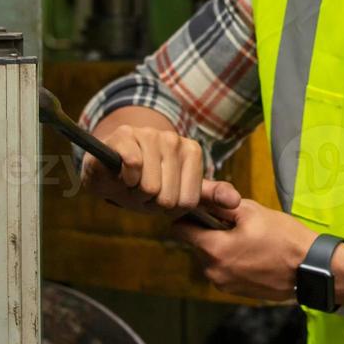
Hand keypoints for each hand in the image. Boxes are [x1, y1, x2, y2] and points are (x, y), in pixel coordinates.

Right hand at [80, 107, 240, 217]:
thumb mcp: (178, 191)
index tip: (161, 196)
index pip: (188, 202)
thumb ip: (208, 196)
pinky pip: (132, 165)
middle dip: (150, 203)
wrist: (108, 168)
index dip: (169, 209)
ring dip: (135, 194)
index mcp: (192, 151)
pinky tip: (121, 174)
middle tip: (142, 191)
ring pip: (149, 186)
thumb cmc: (145, 183)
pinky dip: (124, 180)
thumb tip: (235, 202)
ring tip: (131, 183)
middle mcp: (173, 139)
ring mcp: (149, 134)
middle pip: (168, 197)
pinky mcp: (124, 135)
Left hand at [170, 199, 317, 301]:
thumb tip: (201, 201)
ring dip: (220, 247)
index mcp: (214, 249)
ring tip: (246, 239)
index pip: (180, 230)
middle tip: (234, 224)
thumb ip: (221, 206)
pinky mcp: (234, 292)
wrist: (308, 268)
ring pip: (209, 258)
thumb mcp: (252, 211)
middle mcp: (213, 271)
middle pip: (196, 245)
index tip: (200, 210)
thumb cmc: (283, 237)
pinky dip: (230, 261)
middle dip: (209, 232)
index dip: (187, 216)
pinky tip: (251, 254)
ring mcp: (223, 284)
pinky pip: (222, 271)